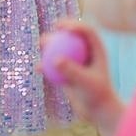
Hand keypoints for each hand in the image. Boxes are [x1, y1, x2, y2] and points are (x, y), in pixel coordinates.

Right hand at [39, 19, 124, 133]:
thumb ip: (71, 71)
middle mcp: (87, 53)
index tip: (61, 27)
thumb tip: (55, 59)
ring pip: (61, 50)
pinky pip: (55, 66)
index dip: (74, 24)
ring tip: (40, 46)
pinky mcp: (68, 72)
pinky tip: (38, 68)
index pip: (86, 31)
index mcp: (97, 49)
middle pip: (72, 37)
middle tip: (48, 35)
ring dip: (49, 47)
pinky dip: (47, 66)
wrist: (97, 110)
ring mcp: (77, 62)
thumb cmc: (96, 95)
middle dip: (58, 32)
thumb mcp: (85, 83)